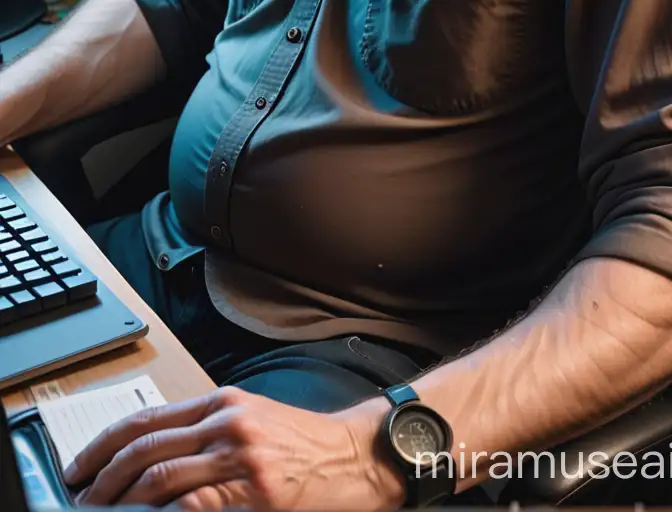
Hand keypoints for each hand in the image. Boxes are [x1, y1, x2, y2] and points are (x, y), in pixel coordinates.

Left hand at [64, 386, 403, 509]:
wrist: (359, 457)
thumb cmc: (306, 445)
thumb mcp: (254, 421)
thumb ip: (206, 434)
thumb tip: (150, 460)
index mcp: (223, 402)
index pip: (146, 419)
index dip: (103, 445)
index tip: (80, 468)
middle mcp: (227, 423)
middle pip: (145, 449)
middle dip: (103, 479)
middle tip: (83, 500)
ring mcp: (241, 459)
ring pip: (161, 479)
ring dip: (123, 503)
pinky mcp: (255, 494)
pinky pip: (193, 507)